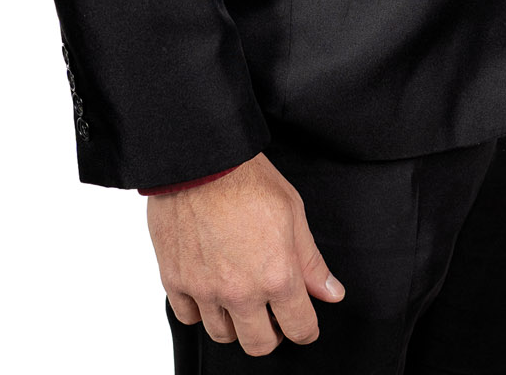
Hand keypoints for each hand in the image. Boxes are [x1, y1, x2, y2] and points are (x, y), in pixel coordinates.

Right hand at [149, 155, 343, 354]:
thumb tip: (331, 293)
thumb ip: (311, 262)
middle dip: (272, 335)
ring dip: (235, 324)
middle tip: (273, 317)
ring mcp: (204, 289)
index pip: (299, 327)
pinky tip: (210, 292)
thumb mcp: (293, 214)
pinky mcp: (175, 281)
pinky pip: (187, 317)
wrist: (200, 160)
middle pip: (259, 344)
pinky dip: (200, 311)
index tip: (305, 324)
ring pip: (222, 335)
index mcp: (277, 275)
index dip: (307, 329)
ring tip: (241, 302)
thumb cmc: (247, 179)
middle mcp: (240, 291)